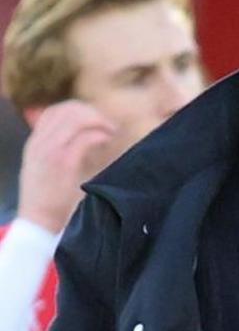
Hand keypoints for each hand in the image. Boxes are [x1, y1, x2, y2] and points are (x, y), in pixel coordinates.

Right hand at [15, 101, 117, 232]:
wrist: (38, 221)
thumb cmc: (47, 199)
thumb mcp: (42, 169)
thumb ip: (54, 150)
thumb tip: (78, 138)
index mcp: (35, 142)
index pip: (54, 111)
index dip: (78, 110)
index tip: (96, 119)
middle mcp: (40, 143)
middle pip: (67, 110)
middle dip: (93, 113)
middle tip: (109, 126)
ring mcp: (51, 151)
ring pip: (76, 119)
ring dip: (99, 122)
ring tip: (111, 133)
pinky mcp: (64, 162)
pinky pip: (84, 138)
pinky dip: (99, 135)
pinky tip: (107, 141)